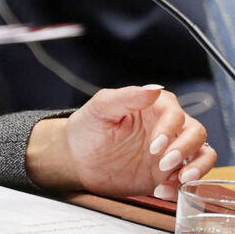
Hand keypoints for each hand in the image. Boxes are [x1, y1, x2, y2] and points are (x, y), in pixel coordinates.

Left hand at [26, 86, 215, 199]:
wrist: (77, 159)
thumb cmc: (86, 128)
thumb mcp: (100, 109)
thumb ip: (126, 97)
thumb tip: (153, 88)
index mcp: (152, 107)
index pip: (175, 114)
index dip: (170, 130)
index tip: (155, 146)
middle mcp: (166, 127)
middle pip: (196, 133)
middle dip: (186, 149)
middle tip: (164, 164)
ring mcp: (170, 150)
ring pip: (203, 154)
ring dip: (197, 168)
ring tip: (179, 180)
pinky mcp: (168, 173)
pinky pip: (189, 178)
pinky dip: (181, 187)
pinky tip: (161, 191)